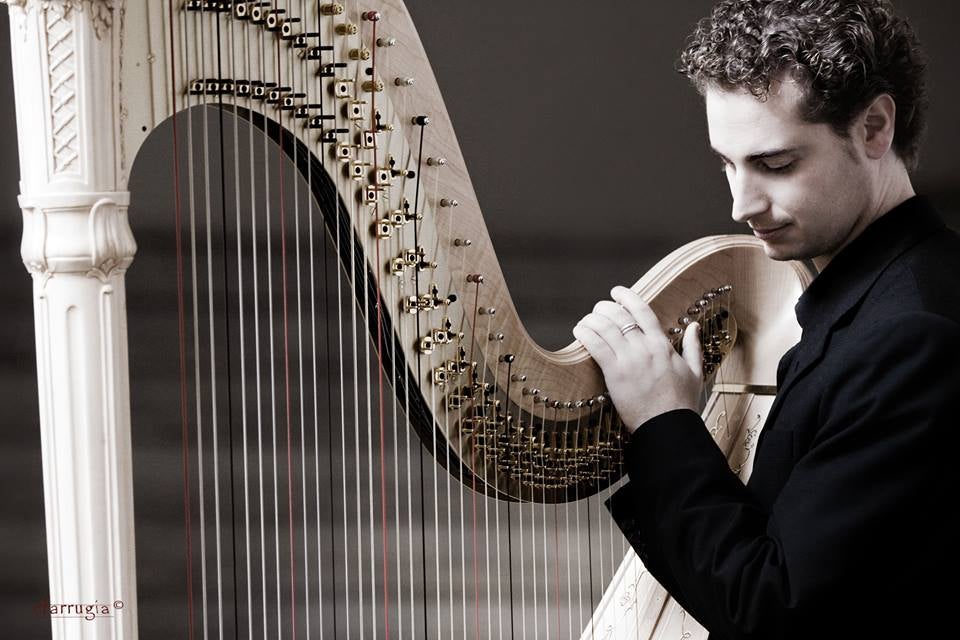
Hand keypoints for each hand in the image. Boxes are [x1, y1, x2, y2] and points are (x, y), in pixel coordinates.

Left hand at [573, 286, 703, 431]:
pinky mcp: (614, 373)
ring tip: (585, 321)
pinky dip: (585, 334)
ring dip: (591, 319)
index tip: (616, 291)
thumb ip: (693, 346)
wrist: (668, 426)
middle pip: (619, 315)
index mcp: (663, 344)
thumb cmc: (681, 403)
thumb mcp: (695, 371)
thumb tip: (694, 325)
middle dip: (604, 308)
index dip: (627, 297)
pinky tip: (579, 331)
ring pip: (604, 327)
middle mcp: (645, 347)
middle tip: (597, 310)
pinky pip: (595, 345)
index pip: (642, 310)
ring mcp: (629, 359)